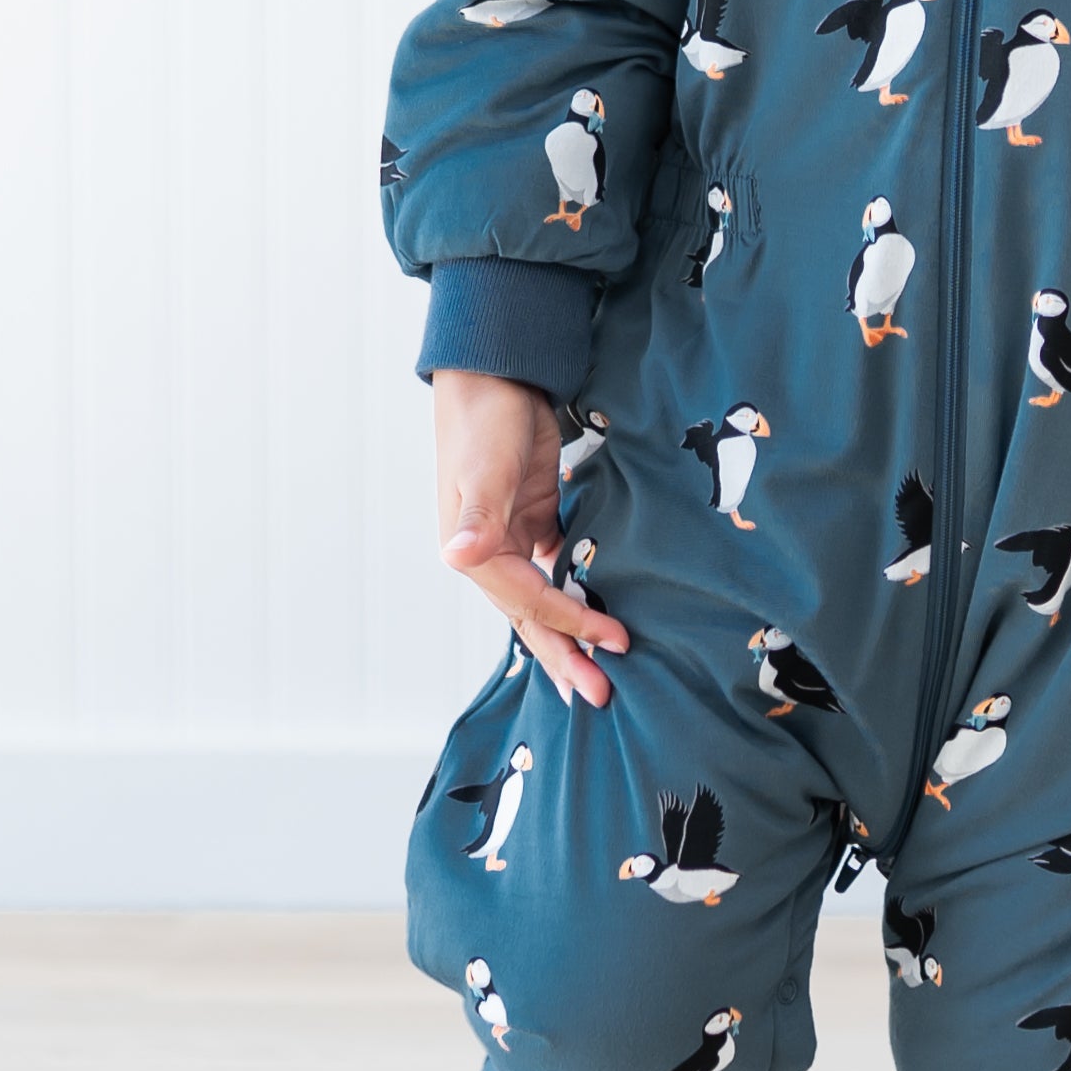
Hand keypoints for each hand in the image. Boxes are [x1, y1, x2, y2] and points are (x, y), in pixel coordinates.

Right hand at [434, 368, 631, 706]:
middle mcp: (489, 554)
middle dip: (565, 657)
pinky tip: (596, 615)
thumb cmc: (485, 418)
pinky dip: (573, 594)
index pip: (529, 602)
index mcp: (474, 551)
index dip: (569, 624)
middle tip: (602, 697)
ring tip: (597, 672)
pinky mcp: (533, 519)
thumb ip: (477, 516)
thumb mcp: (484, 468)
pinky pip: (555, 569)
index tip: (614, 643)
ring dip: (568, 635)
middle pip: (531, 618)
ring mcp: (511, 539)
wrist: (494, 373)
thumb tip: (456, 558)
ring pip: (543, 601)